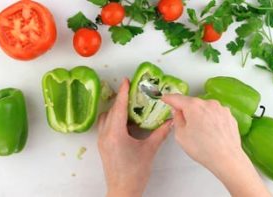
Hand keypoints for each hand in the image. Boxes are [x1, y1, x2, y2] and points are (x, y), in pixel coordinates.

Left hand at [98, 78, 171, 196]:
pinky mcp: (103, 146)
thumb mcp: (149, 150)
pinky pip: (105, 126)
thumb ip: (160, 134)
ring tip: (128, 106)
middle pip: (111, 111)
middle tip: (131, 92)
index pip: (119, 108)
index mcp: (115, 134)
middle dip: (120, 100)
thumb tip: (170, 122)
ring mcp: (102, 141)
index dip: (123, 93)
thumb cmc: (135, 172)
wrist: (123, 190)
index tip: (125, 80)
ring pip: (106, 118)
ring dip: (115, 110)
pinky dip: (113, 119)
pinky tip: (125, 122)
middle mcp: (105, 135)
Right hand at [162, 94, 270, 196]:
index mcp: (193, 106)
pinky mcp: (229, 116)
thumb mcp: (180, 135)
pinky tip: (210, 133)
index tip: (165, 98)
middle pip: (192, 103)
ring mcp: (220, 109)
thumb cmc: (204, 149)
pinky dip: (210, 120)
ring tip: (200, 133)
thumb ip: (176, 119)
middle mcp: (208, 103)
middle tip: (184, 125)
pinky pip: (215, 114)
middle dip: (186, 111)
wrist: (227, 158)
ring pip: (204, 108)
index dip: (168, 98)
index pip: (176, 98)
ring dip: (200, 115)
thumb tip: (178, 112)